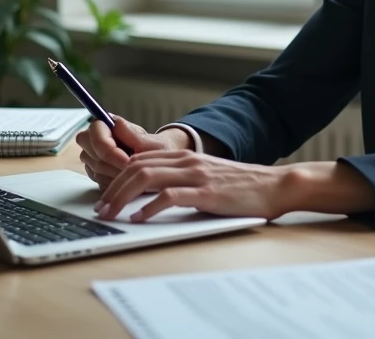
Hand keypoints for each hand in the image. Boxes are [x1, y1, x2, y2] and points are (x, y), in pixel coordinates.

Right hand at [75, 116, 189, 189]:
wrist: (156, 161)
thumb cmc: (154, 149)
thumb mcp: (150, 143)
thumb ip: (133, 135)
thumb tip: (116, 123)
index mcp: (103, 124)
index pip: (96, 138)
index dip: (110, 152)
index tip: (127, 162)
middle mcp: (91, 139)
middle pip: (93, 155)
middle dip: (114, 166)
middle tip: (132, 170)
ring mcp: (90, 156)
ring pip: (96, 171)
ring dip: (116, 176)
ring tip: (134, 173)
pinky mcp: (93, 172)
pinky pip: (99, 182)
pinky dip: (115, 184)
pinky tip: (128, 179)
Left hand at [93, 150, 291, 221]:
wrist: (273, 186)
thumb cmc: (241, 187)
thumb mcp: (206, 177)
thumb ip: (181, 181)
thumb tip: (149, 197)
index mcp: (185, 157)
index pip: (139, 160)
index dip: (116, 177)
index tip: (105, 197)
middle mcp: (187, 161)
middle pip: (136, 168)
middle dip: (112, 189)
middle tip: (101, 210)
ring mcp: (196, 175)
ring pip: (146, 178)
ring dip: (122, 198)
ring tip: (111, 215)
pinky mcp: (206, 193)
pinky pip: (169, 196)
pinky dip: (149, 208)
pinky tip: (139, 218)